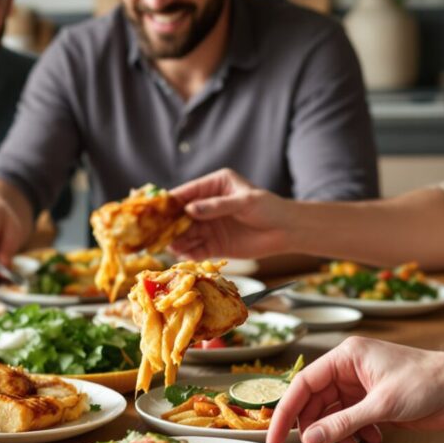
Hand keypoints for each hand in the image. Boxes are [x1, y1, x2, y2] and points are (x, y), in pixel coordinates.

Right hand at [167, 169, 292, 259]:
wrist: (287, 231)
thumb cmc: (269, 208)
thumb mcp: (244, 202)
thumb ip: (216, 206)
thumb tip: (188, 211)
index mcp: (214, 186)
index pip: (187, 193)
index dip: (170, 202)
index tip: (155, 210)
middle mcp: (207, 205)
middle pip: (181, 215)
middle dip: (169, 224)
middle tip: (156, 232)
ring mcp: (209, 226)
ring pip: (186, 233)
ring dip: (177, 240)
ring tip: (171, 247)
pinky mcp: (214, 244)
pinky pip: (196, 249)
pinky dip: (189, 253)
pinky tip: (185, 256)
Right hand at [267, 337, 443, 442]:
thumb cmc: (427, 383)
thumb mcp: (382, 405)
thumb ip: (343, 423)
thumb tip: (312, 438)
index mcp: (346, 357)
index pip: (303, 384)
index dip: (286, 412)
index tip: (275, 438)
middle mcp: (349, 369)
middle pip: (314, 402)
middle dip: (315, 429)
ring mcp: (361, 386)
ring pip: (332, 414)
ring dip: (336, 435)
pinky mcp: (373, 402)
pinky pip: (350, 420)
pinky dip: (354, 434)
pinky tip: (371, 441)